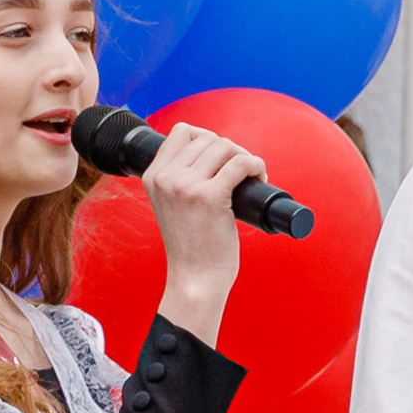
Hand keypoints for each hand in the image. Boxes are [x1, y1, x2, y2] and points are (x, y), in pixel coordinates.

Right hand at [144, 119, 264, 346]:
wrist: (195, 280)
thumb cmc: (191, 247)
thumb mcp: (172, 205)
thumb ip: (180, 179)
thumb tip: (214, 150)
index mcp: (152, 177)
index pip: (181, 131)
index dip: (207, 138)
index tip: (220, 158)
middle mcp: (166, 178)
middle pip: (208, 138)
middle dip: (231, 151)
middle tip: (242, 173)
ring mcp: (186, 186)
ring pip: (225, 147)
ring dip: (245, 158)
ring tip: (251, 177)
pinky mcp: (210, 197)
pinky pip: (241, 164)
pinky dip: (256, 166)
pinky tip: (259, 177)